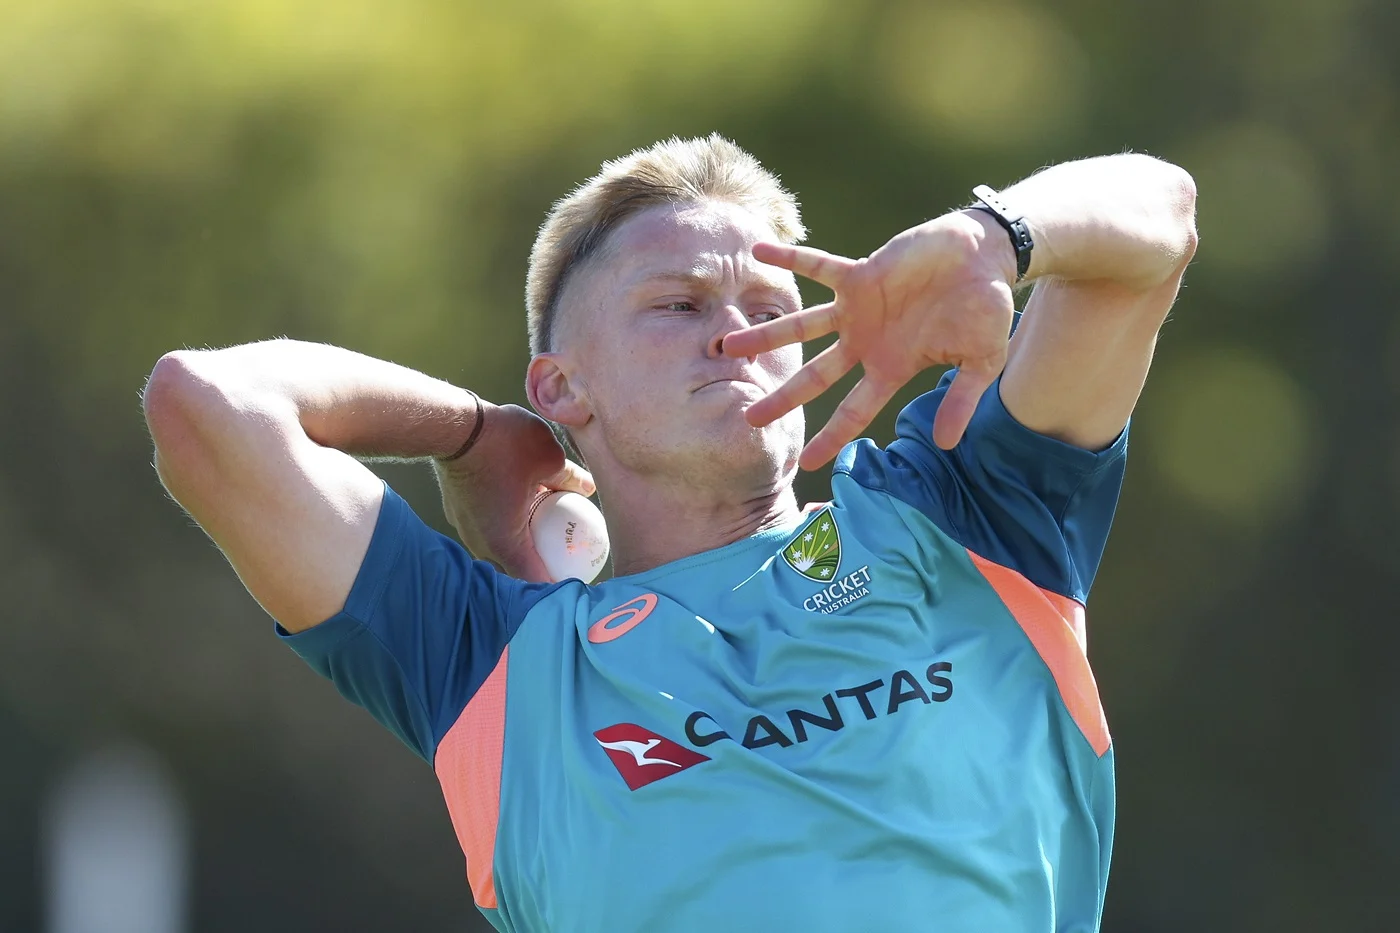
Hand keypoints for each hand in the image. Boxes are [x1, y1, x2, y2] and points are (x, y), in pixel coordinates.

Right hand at [434, 402, 593, 581]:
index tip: (580, 579)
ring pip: (501, 547)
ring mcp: (466, 528)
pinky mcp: (458, 511)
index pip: (538, 581)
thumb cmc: (503, 443)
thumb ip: (571, 479)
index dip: (561, 584)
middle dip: (543, 566)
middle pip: (518, 568)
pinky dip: (507, 525)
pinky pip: (488, 527)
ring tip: (549, 533)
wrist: (452, 425)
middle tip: (568, 557)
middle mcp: (482, 543)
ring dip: (524, 544)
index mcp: (506, 543)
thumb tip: (589, 488)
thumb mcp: (551, 459)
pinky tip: (524, 507)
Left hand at [722, 211, 1017, 468]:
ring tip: (729, 345)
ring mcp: (858, 308)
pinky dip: (791, 258)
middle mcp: (866, 341)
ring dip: (767, 334)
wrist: (984, 257)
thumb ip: (961, 400)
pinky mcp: (860, 274)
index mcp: (892, 367)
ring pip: (803, 326)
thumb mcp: (981, 361)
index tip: (806, 463)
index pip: (855, 410)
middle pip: (815, 377)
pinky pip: (818, 265)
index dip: (832, 437)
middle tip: (748, 419)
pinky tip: (759, 252)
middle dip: (782, 398)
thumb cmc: (985, 310)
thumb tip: (946, 444)